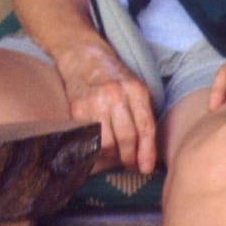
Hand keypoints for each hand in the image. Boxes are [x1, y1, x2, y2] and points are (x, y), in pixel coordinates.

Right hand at [54, 41, 158, 174]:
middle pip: (127, 137)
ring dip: (112, 155)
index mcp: (136, 90)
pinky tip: (100, 147)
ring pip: (107, 141)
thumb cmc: (115, 77)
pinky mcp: (77, 108)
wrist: (84, 57)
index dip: (147, 152)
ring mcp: (95, 101)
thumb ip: (143, 113)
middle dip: (130, 157)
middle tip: (131, 165)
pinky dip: (95, 147)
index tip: (146, 168)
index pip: (146, 128)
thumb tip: (148, 148)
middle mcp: (116, 95)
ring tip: (116, 155)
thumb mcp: (136, 88)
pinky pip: (89, 137)